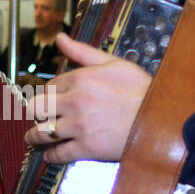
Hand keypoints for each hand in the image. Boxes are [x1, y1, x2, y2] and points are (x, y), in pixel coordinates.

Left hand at [26, 34, 151, 163]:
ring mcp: (79, 126)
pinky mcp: (87, 148)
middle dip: (36, 112)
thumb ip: (82, 51)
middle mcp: (75, 101)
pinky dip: (51, 155)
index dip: (49, 93)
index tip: (51, 99)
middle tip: (38, 116)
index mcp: (81, 78)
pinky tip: (50, 154)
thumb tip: (60, 38)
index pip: (49, 85)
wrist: (162, 118)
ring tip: (32, 138)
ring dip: (35, 136)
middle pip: (37, 107)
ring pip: (42, 132)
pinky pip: (58, 153)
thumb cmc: (141, 90)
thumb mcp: (114, 63)